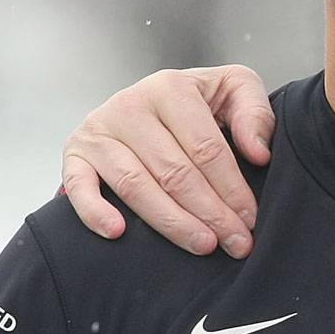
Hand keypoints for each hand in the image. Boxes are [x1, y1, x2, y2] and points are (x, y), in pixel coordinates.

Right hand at [61, 64, 274, 256]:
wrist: (151, 101)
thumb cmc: (198, 102)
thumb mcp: (234, 90)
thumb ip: (254, 113)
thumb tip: (258, 153)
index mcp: (171, 88)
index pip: (206, 148)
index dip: (232, 188)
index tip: (250, 219)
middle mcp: (130, 105)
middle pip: (174, 172)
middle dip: (210, 213)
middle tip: (235, 243)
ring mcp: (99, 130)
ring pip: (136, 185)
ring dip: (171, 222)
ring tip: (202, 245)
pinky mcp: (76, 152)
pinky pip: (79, 186)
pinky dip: (95, 211)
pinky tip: (118, 232)